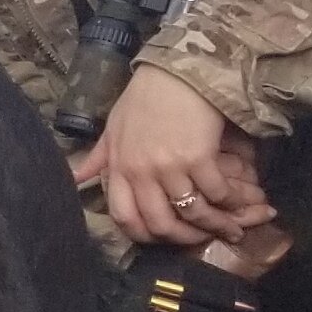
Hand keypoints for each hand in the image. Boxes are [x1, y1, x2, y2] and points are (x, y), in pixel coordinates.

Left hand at [70, 65, 272, 249]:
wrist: (179, 73)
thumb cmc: (146, 98)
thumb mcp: (114, 128)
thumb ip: (98, 157)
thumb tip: (73, 178)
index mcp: (118, 167)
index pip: (124, 217)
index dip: (145, 235)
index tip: (164, 237)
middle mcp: (140, 172)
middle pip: (160, 224)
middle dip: (185, 239)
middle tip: (203, 238)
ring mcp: (168, 166)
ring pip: (191, 214)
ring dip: (215, 226)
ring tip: (231, 228)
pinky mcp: (198, 158)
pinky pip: (216, 194)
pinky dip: (229, 202)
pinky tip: (237, 201)